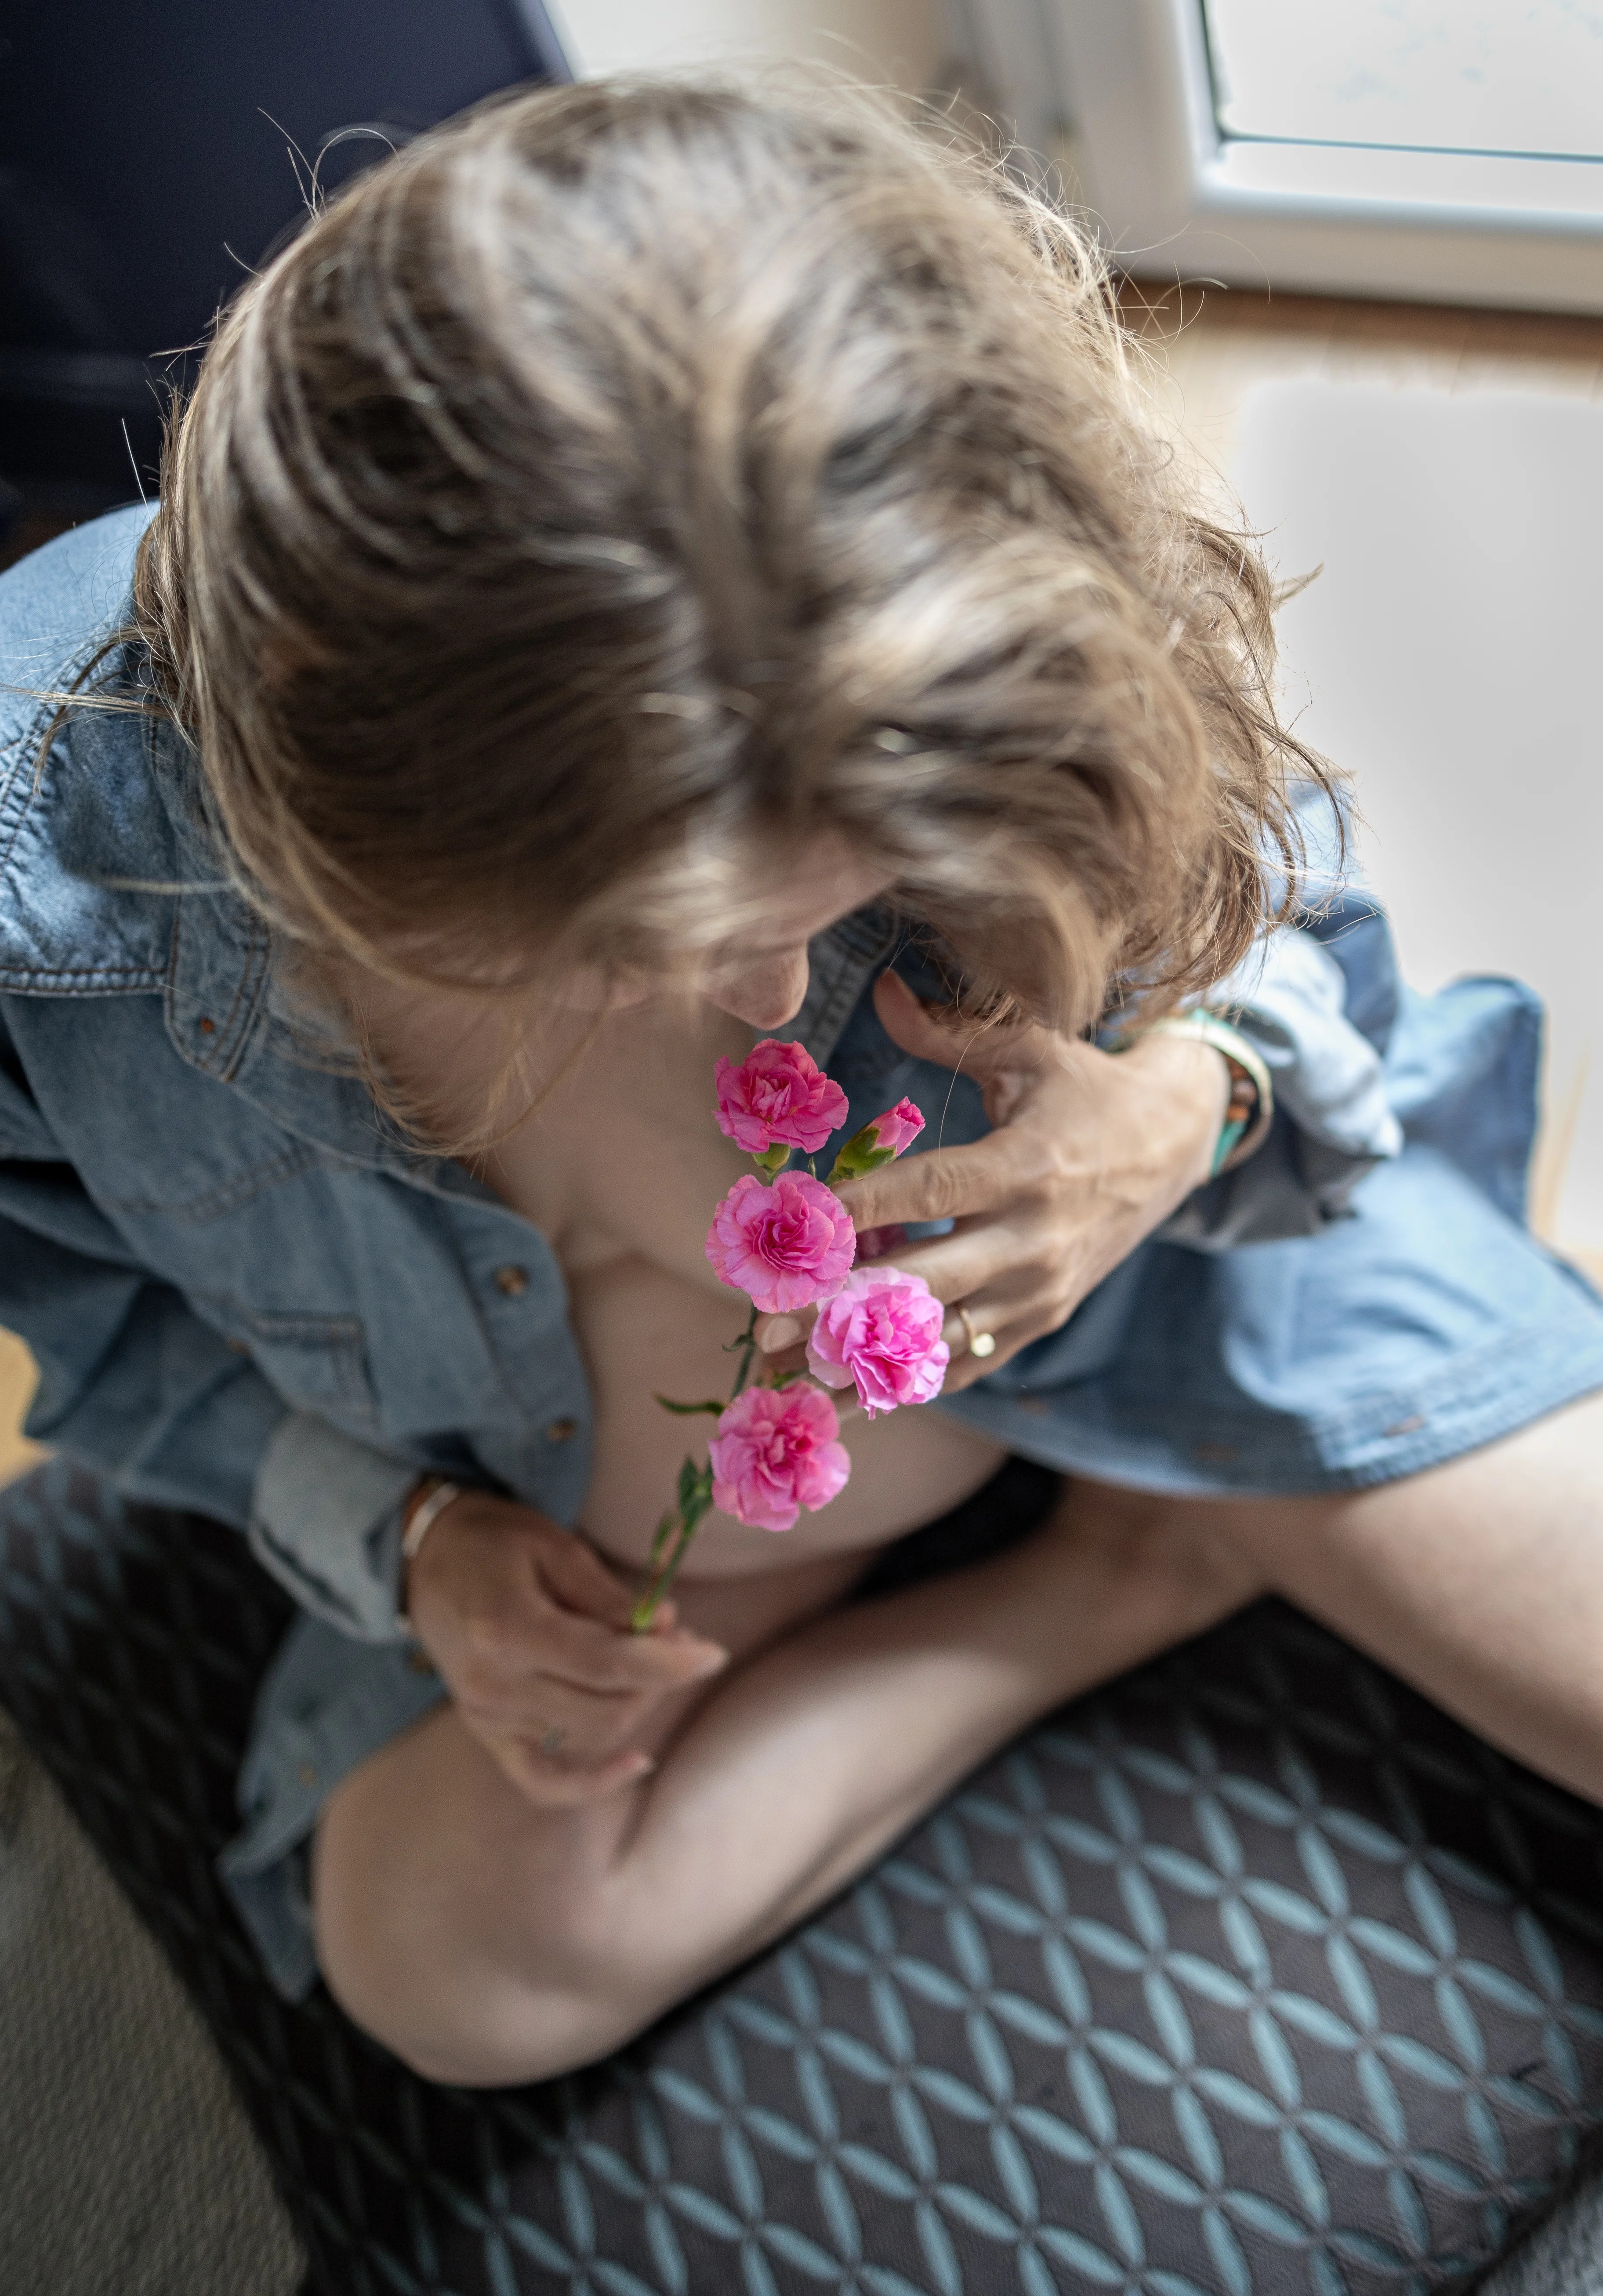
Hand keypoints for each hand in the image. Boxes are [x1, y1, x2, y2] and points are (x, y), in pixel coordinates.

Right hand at [405, 1490, 727, 1805]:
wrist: (427, 1562)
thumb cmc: (495, 1542)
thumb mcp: (554, 1546)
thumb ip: (609, 1595)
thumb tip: (669, 1628)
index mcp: (506, 1629)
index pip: (606, 1665)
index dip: (668, 1665)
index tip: (713, 1653)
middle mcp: (492, 1684)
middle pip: (603, 1710)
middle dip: (658, 1683)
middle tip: (685, 1644)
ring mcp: (486, 1716)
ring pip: (588, 1737)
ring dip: (636, 1707)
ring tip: (655, 1665)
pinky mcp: (486, 1732)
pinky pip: (542, 1781)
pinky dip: (592, 1782)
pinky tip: (637, 1761)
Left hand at [759, 971, 1229, 1392]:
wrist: (1174, 1147)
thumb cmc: (1088, 1090)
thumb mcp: (1030, 1050)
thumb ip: (949, 1032)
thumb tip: (882, 991)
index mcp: (1025, 1167)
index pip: (926, 1192)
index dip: (854, 1210)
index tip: (789, 1227)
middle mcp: (1033, 1239)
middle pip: (922, 1282)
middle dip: (838, 1310)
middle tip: (765, 1330)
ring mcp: (1039, 1291)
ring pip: (939, 1339)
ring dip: (859, 1364)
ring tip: (788, 1380)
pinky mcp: (1042, 1320)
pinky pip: (968, 1362)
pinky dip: (908, 1384)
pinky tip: (847, 1398)